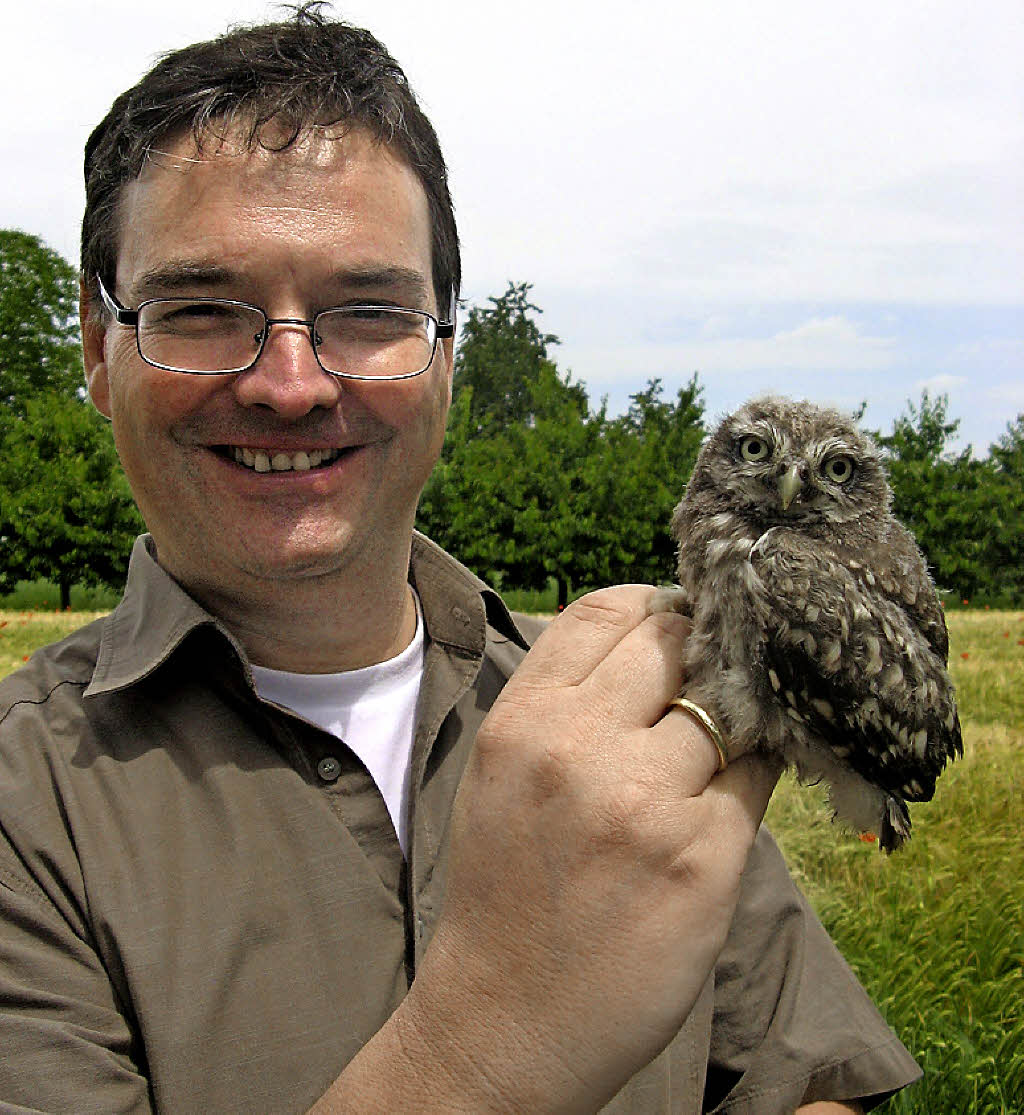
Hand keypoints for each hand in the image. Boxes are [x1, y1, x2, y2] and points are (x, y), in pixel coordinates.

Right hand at [395, 585, 780, 1111]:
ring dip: (736, 719)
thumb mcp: (505, 769)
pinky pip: (758, 778)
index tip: (679, 623)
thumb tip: (659, 640)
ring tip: (717, 751)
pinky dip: (751, 778)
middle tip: (711, 683)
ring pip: (730, 707)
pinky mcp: (704, 860)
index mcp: (523, 719)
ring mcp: (645, 803)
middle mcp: (579, 748)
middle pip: (677, 642)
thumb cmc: (507, 885)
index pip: (606, 609)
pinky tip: (723, 802)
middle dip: (703, 654)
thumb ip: (567, 700)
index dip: (655, 604)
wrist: (507, 1016)